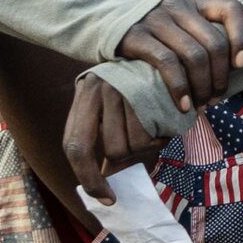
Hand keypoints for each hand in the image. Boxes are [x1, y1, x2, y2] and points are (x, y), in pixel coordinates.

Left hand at [62, 72, 165, 204]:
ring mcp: (127, 87)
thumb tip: (104, 185)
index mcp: (84, 96)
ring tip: (156, 125)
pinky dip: (165, 135)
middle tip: (143, 143)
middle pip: (113, 150)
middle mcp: (101, 89)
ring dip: (151, 145)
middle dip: (132, 157)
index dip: (90, 178)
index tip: (107, 199)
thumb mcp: (108, 102)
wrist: (160, 43)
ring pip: (137, 144)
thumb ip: (102, 137)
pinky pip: (157, 132)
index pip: (76, 147)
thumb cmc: (132, 83)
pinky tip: (166, 118)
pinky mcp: (153, 88)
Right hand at [116, 0, 242, 114]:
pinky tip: (183, 105)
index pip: (232, 10)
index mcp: (195, 3)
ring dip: (203, 87)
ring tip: (201, 105)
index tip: (241, 64)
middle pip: (215, 43)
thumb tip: (234, 69)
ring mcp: (157, 19)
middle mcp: (178, 7)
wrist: (102, 19)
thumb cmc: (152, 32)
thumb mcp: (179, 24)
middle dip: (221, 77)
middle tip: (217, 98)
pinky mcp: (137, 36)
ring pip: (194, 56)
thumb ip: (202, 35)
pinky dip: (180, 88)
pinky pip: (167, 63)